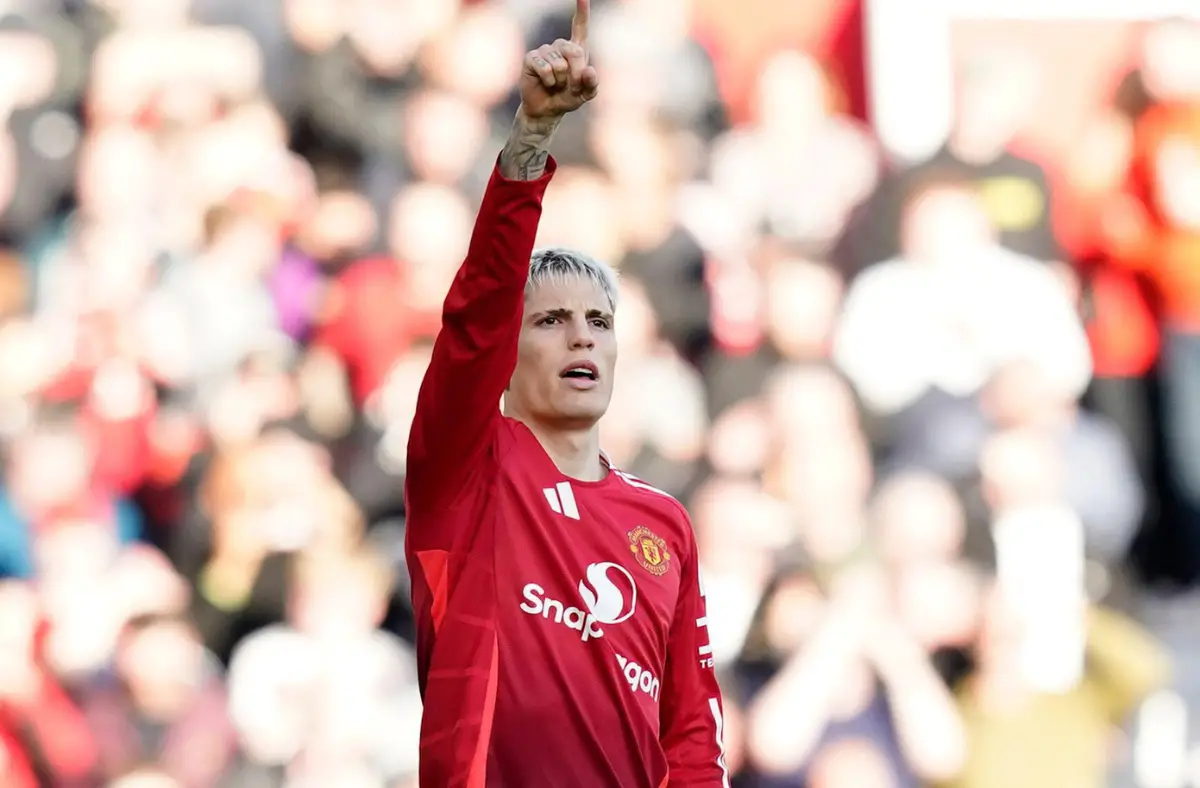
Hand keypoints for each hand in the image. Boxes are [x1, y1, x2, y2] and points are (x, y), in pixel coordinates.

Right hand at [519, 0, 597, 118]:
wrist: (546, 110)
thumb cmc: (567, 98)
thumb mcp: (585, 94)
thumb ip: (592, 84)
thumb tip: (590, 71)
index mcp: (576, 49)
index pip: (580, 26)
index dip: (582, 11)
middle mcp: (560, 46)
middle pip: (574, 51)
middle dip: (576, 74)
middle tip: (572, 87)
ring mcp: (544, 50)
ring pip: (558, 63)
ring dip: (560, 80)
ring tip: (556, 85)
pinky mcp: (531, 58)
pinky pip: (544, 67)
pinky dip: (548, 80)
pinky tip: (545, 83)